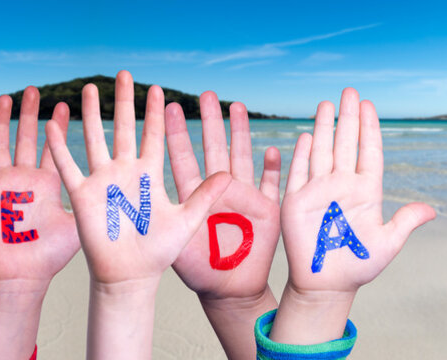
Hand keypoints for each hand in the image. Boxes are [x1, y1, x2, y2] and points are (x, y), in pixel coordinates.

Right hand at [0, 87, 79, 358]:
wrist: (20, 278)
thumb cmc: (50, 258)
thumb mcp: (80, 225)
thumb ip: (97, 204)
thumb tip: (131, 192)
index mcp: (49, 184)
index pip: (54, 147)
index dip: (59, 126)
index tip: (66, 102)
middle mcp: (25, 180)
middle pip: (27, 138)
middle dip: (30, 114)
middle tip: (34, 89)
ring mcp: (3, 184)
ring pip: (1, 144)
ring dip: (2, 121)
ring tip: (6, 97)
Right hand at [45, 70, 229, 358]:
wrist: (130, 276)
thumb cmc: (159, 252)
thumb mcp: (188, 220)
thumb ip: (206, 195)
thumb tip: (231, 174)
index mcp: (149, 175)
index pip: (153, 135)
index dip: (155, 113)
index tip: (158, 89)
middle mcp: (125, 172)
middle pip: (123, 128)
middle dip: (123, 101)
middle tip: (123, 74)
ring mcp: (102, 181)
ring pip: (96, 139)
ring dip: (93, 114)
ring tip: (90, 89)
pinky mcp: (83, 196)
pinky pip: (68, 168)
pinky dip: (60, 148)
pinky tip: (53, 126)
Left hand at [165, 92, 280, 359]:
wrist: (228, 291)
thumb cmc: (199, 271)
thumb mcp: (180, 243)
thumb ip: (180, 217)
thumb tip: (172, 196)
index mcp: (194, 197)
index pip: (184, 159)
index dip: (179, 135)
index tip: (171, 108)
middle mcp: (219, 191)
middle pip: (215, 149)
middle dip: (211, 122)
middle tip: (206, 94)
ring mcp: (244, 197)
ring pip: (242, 157)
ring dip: (241, 133)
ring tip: (236, 106)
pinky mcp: (267, 210)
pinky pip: (273, 184)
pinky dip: (275, 167)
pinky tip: (275, 148)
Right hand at [272, 88, 434, 343]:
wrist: (327, 285)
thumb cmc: (358, 266)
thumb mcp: (387, 244)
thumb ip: (405, 222)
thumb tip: (431, 210)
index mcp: (367, 192)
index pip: (369, 152)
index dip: (369, 128)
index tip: (369, 105)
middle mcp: (343, 186)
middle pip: (346, 143)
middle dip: (348, 117)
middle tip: (350, 91)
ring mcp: (319, 191)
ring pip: (322, 151)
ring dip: (325, 127)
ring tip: (327, 103)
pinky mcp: (297, 201)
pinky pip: (299, 172)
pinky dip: (302, 154)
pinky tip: (307, 136)